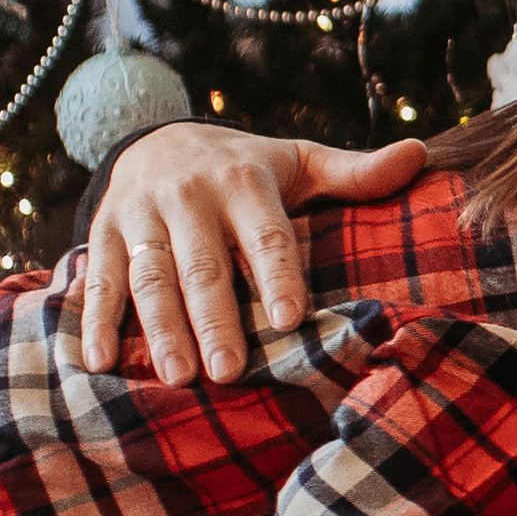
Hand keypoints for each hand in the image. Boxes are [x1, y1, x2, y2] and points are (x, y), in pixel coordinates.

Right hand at [81, 122, 427, 383]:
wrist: (158, 139)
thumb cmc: (247, 167)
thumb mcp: (300, 161)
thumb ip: (356, 173)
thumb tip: (421, 155)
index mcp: (244, 178)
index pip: (266, 234)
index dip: (277, 275)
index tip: (289, 319)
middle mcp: (188, 194)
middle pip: (203, 265)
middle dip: (215, 320)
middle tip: (228, 372)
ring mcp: (140, 214)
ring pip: (150, 277)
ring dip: (161, 328)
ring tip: (178, 376)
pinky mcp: (103, 233)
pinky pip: (98, 279)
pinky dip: (95, 320)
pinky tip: (100, 361)